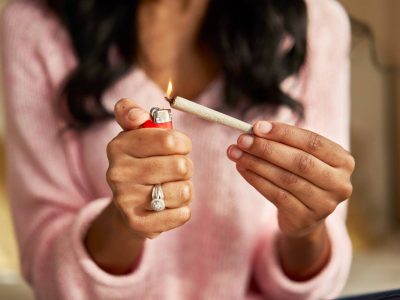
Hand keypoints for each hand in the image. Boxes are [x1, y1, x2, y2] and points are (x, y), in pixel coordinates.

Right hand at [107, 99, 192, 238]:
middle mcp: (117, 173)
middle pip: (180, 166)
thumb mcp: (134, 133)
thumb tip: (139, 116)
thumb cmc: (140, 162)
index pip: (170, 140)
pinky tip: (170, 206)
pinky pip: (182, 214)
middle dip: (185, 166)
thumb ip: (130, 113)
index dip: (183, 143)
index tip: (179, 146)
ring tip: (171, 187)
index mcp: (118, 146)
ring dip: (185, 188)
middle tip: (175, 170)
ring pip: (184, 190)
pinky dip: (183, 209)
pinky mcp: (138, 224)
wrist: (128, 206)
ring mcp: (125, 200)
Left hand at [227, 121, 354, 237]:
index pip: (313, 142)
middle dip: (267, 148)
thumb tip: (255, 130)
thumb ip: (284, 142)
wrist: (305, 216)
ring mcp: (324, 204)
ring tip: (236, 153)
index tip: (257, 126)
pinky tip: (243, 169)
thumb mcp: (301, 156)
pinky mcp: (305, 218)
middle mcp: (339, 183)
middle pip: (300, 161)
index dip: (284, 133)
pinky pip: (276, 196)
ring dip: (257, 164)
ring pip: (286, 179)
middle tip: (242, 140)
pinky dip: (256, 180)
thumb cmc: (301, 176)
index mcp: (343, 161)